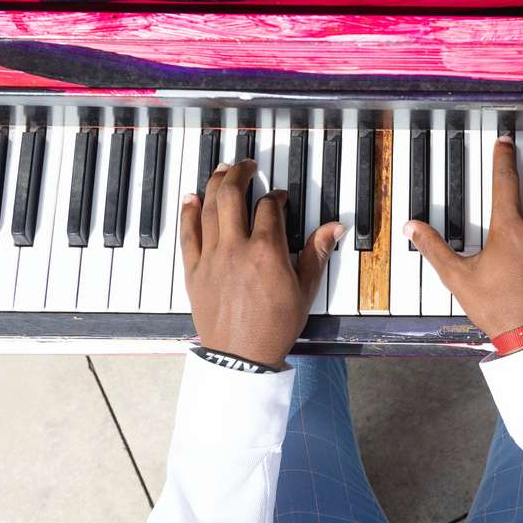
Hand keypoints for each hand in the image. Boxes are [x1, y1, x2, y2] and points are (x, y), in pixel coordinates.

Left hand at [180, 160, 341, 368]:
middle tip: (245, 165)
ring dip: (215, 184)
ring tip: (221, 170)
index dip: (276, 196)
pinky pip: (187, 233)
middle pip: (233, 195)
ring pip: (208, 208)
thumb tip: (334, 228)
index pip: (269, 208)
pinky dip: (189, 212)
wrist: (242, 357)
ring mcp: (211, 258)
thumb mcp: (304, 290)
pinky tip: (192, 197)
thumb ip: (316, 253)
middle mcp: (236, 248)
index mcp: (266, 252)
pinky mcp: (193, 271)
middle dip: (239, 173)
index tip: (279, 196)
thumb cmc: (275, 327)